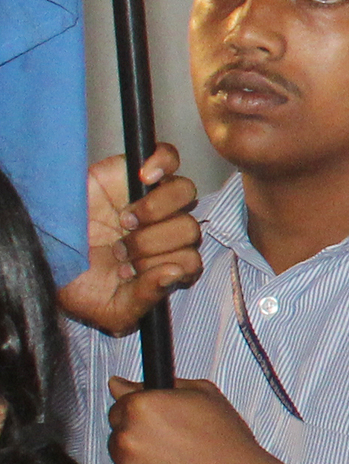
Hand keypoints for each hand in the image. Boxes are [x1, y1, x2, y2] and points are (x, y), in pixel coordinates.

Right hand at [57, 146, 200, 335]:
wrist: (42, 250)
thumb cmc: (77, 281)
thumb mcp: (110, 308)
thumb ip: (145, 298)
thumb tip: (173, 273)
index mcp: (165, 262)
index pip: (190, 262)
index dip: (163, 266)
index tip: (127, 270)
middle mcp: (165, 231)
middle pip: (189, 230)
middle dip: (152, 244)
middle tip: (118, 249)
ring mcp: (154, 199)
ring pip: (185, 195)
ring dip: (155, 211)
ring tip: (124, 221)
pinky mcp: (136, 172)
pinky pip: (169, 156)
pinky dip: (162, 164)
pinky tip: (144, 179)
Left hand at [105, 378, 314, 463]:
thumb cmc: (230, 445)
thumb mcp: (205, 397)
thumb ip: (156, 387)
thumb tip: (118, 384)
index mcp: (142, 409)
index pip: (119, 408)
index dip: (141, 416)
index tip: (161, 426)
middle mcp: (128, 440)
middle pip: (119, 439)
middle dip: (141, 442)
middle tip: (177, 450)